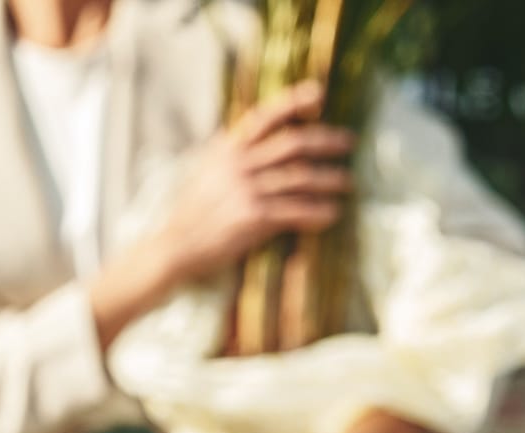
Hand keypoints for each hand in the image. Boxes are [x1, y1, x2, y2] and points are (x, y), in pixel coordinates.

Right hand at [151, 80, 353, 282]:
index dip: (292, 102)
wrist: (175, 246)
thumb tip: (240, 130)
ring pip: (300, 178)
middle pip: (293, 144)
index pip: (264, 117)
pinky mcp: (253, 217)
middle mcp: (238, 165)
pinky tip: (332, 213)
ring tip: (347, 182)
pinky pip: (295, 211)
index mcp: (227, 149)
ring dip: (329, 179)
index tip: (319, 93)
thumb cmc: (192, 210)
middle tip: (349, 142)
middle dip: (326, 140)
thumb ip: (226, 151)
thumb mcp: (204, 170)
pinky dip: (317, 212)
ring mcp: (246, 190)